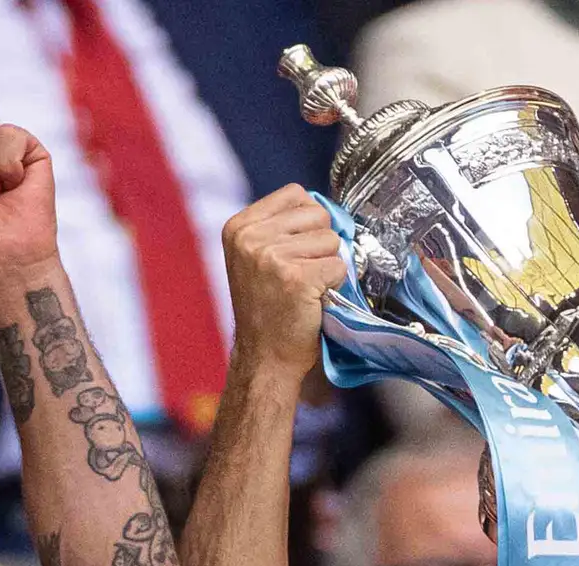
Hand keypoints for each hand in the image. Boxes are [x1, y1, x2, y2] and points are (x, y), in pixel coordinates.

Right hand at [223, 185, 347, 378]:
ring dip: (327, 265)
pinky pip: (339, 266)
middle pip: (318, 214)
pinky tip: (313, 300)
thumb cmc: (268, 308)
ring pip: (332, 240)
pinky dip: (334, 285)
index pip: (296, 194)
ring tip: (305, 288)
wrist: (265, 357)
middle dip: (320, 244)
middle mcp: (251, 238)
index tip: (296, 250)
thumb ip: (280, 227)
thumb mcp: (255, 257)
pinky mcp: (297, 278)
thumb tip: (325, 208)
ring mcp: (272, 257)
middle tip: (301, 274)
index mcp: (239, 226)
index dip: (308, 221)